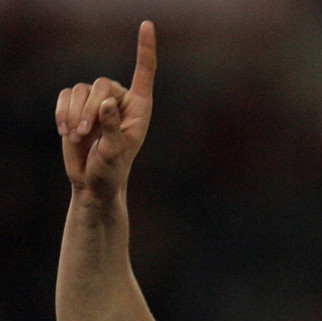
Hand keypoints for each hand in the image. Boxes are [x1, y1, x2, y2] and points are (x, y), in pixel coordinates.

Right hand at [55, 21, 156, 199]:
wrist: (93, 183)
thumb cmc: (111, 171)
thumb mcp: (114, 154)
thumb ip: (112, 129)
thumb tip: (106, 103)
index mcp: (139, 109)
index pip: (144, 73)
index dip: (145, 49)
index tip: (146, 24)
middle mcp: (120, 100)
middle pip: (101, 84)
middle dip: (89, 108)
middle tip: (85, 133)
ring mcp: (97, 102)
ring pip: (80, 89)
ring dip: (74, 113)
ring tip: (76, 136)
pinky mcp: (76, 106)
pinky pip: (65, 96)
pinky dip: (62, 112)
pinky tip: (66, 132)